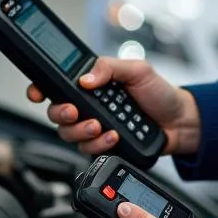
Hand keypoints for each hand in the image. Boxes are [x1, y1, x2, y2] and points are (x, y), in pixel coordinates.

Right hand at [26, 56, 200, 157]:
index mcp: (92, 84)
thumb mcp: (137, 70)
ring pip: (69, 134)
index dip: (40, 88)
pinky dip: (99, 144)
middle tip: (75, 112)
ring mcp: (95, 126)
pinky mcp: (104, 145)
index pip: (58, 85)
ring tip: (101, 126)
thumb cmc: (159, 93)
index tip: (38, 93)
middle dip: (61, 114)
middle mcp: (89, 105)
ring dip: (81, 131)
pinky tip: (113, 136)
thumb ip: (110, 68)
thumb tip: (85, 78)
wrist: (179, 122)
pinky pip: (88, 150)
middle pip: (56, 113)